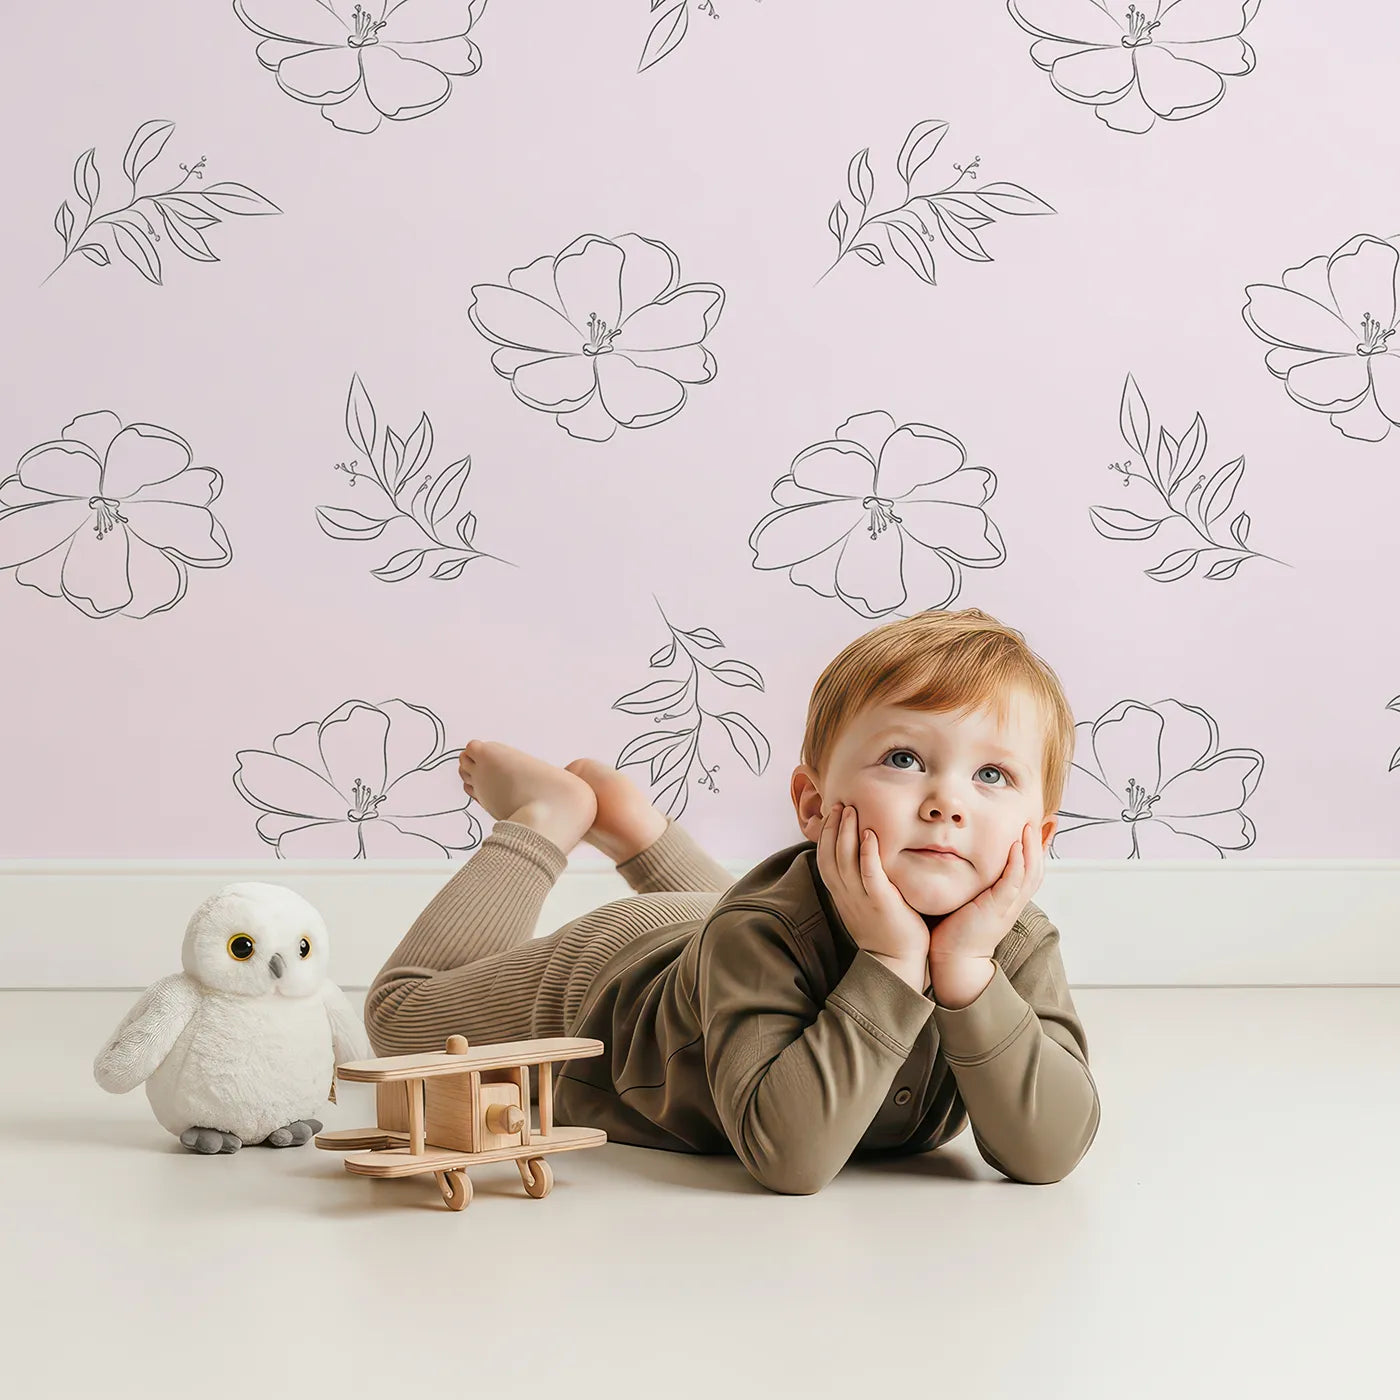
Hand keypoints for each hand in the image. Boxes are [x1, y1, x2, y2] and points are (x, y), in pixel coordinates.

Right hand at [816, 802, 930, 970]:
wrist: (895, 963)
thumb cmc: (884, 930)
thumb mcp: (863, 904)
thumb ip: (859, 882)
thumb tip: (861, 859)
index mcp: (840, 894)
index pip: (824, 858)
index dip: (825, 834)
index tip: (831, 813)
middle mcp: (845, 894)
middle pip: (830, 854)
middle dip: (833, 827)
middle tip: (839, 803)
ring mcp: (861, 898)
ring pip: (845, 860)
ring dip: (846, 832)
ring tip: (850, 810)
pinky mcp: (880, 902)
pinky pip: (869, 874)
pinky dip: (867, 853)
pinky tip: (870, 834)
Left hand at [928, 821, 1044, 964]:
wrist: (954, 960)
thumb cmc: (956, 931)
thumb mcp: (971, 902)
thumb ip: (975, 886)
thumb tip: (964, 865)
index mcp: (1008, 901)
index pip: (1028, 872)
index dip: (1033, 851)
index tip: (1034, 829)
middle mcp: (1012, 903)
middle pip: (1036, 870)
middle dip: (1038, 845)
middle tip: (1035, 822)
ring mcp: (1007, 906)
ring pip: (1030, 874)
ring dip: (1031, 849)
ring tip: (1028, 827)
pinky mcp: (997, 909)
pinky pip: (1013, 883)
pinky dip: (1017, 864)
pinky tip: (1016, 847)